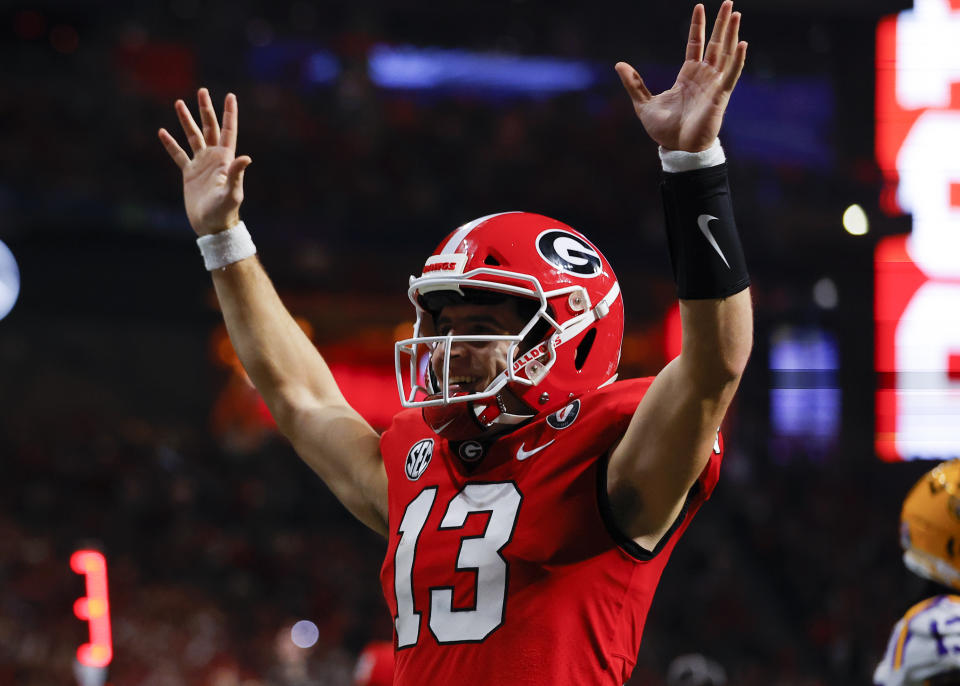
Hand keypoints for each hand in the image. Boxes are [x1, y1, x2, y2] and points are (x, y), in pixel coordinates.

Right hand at [158, 88, 251, 235]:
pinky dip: (170, 144)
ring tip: (179, 102)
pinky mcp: (189, 174)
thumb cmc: (225, 211)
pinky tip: (162, 132)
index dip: (229, 113)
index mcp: (225, 159)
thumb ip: (237, 174)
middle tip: (202, 91)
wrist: (212, 226)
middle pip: (210, 128)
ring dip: (187, 121)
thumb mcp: (233, 192)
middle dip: (206, 109)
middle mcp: (214, 158)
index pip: (228, 131)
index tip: (230, 95)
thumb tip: (246, 157)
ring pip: (193, 137)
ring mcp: (201, 165)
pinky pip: (178, 155)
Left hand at [615, 1, 746, 151]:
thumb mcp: (643, 104)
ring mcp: (713, 85)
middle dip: (721, 23)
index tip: (700, 7)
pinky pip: (731, 74)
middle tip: (729, 2)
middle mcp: (703, 77)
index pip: (695, 45)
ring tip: (736, 14)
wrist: (677, 149)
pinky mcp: (719, 96)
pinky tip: (742, 43)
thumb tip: (619, 64)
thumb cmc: (664, 130)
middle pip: (715, 44)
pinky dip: (737, 59)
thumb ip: (634, 83)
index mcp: (687, 76)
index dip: (698, 26)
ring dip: (731, 33)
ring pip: (725, 54)